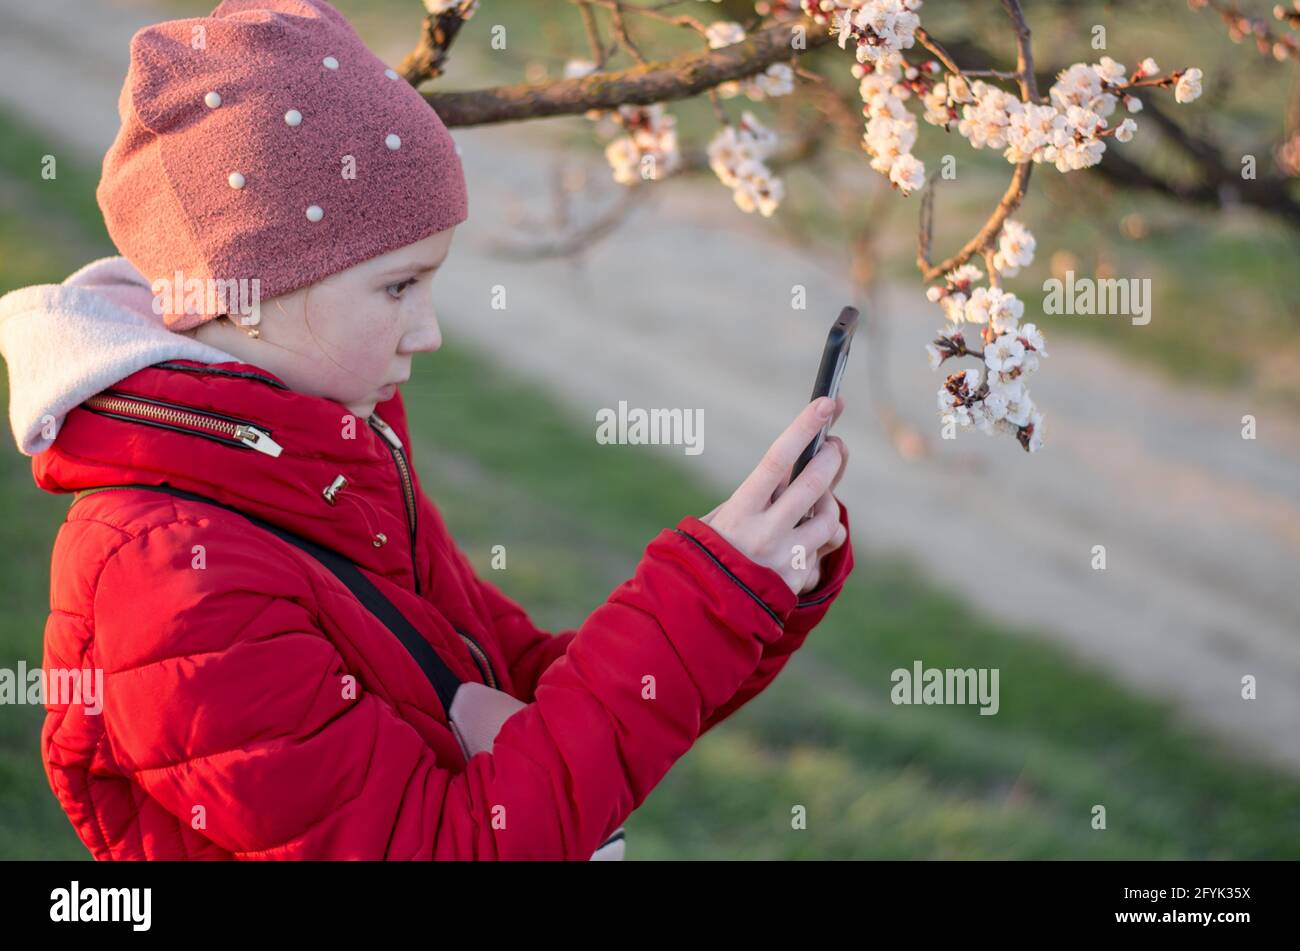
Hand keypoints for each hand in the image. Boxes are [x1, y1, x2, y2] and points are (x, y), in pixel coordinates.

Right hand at [700, 395, 848, 595]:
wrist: (704, 606)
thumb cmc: (715, 548)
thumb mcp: (725, 516)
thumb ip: (765, 494)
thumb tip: (815, 461)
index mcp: (740, 511)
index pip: (778, 460)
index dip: (803, 428)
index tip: (825, 403)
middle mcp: (764, 533)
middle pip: (814, 484)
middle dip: (831, 458)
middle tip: (834, 445)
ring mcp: (785, 559)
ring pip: (829, 518)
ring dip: (829, 504)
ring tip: (817, 503)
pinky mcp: (799, 580)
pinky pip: (824, 547)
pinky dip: (820, 537)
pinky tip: (802, 541)